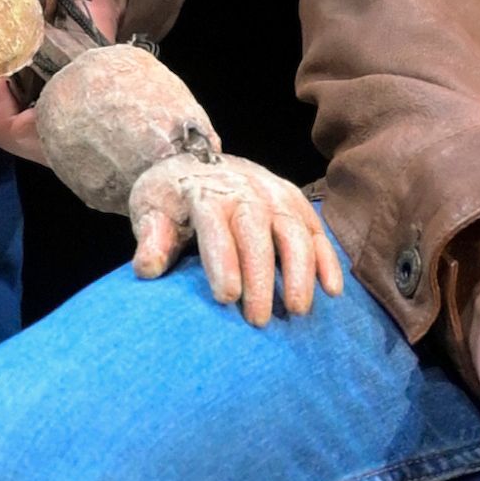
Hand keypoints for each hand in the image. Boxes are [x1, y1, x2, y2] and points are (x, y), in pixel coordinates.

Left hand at [129, 152, 342, 326]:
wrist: (195, 160)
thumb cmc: (172, 197)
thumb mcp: (150, 210)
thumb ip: (152, 238)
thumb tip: (147, 268)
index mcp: (206, 192)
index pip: (215, 226)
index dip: (222, 261)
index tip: (226, 297)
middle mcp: (245, 189)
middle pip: (257, 232)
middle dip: (261, 277)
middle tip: (259, 320)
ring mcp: (275, 194)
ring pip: (294, 231)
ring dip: (300, 272)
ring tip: (298, 311)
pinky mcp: (295, 202)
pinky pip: (317, 231)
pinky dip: (327, 260)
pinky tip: (332, 290)